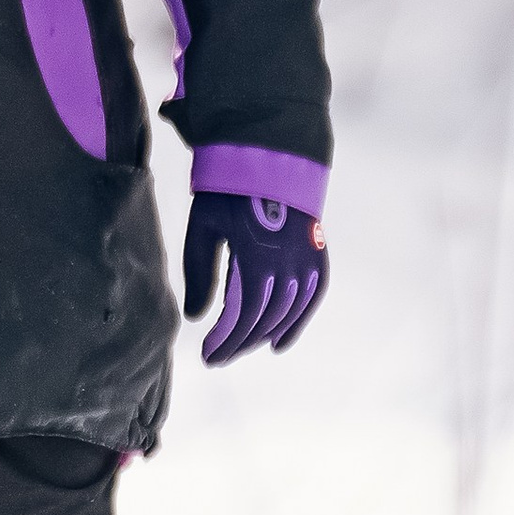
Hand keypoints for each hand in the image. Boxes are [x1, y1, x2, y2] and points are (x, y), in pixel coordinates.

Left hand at [181, 192, 325, 363]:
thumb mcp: (204, 228)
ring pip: (289, 313)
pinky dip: (298, 323)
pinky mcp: (318, 256)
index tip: (210, 356)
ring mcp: (307, 261)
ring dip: (264, 335)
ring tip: (243, 347)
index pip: (244, 316)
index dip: (227, 341)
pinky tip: (280, 343)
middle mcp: (288, 265)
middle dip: (241, 343)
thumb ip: (199, 273)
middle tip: (221, 356)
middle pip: (266, 320)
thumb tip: (196, 316)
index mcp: (257, 258)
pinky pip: (312, 298)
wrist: (270, 158)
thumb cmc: (230, 192)